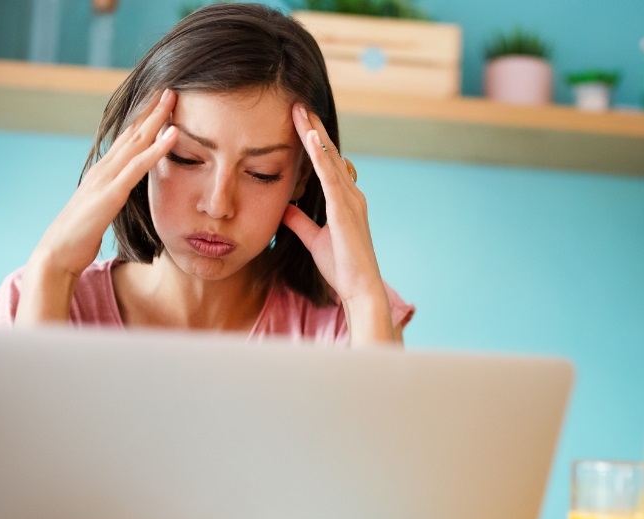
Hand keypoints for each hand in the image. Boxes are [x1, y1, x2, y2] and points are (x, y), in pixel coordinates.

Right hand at [29, 89, 177, 277]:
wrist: (56, 256)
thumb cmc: (78, 239)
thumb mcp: (101, 212)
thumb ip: (112, 199)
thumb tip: (122, 196)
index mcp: (102, 173)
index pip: (126, 139)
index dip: (143, 119)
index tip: (160, 102)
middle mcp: (103, 169)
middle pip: (131, 131)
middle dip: (151, 108)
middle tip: (169, 87)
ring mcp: (105, 178)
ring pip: (136, 141)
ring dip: (156, 118)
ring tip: (173, 97)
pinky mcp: (111, 193)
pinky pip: (139, 166)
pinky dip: (158, 148)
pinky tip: (174, 134)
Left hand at [283, 105, 389, 313]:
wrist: (360, 289)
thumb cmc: (342, 268)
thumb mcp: (313, 239)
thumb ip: (299, 221)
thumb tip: (283, 207)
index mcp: (345, 201)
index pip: (327, 164)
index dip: (314, 141)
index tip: (300, 121)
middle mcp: (351, 195)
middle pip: (330, 153)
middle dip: (313, 128)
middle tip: (298, 104)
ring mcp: (351, 200)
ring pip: (330, 158)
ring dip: (314, 133)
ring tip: (300, 110)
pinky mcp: (345, 210)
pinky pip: (330, 176)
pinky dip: (320, 155)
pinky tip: (310, 137)